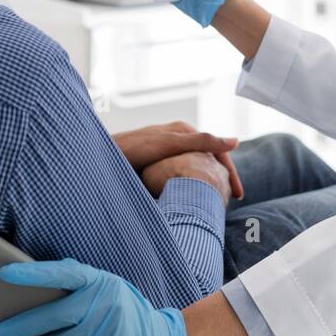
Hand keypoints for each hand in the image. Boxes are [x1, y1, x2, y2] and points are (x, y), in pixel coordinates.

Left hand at [0, 259, 186, 335]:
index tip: (5, 273)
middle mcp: (103, 302)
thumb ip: (80, 281)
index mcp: (98, 280)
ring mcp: (106, 329)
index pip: (61, 273)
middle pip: (55, 314)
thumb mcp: (107, 286)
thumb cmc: (124, 308)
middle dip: (22, 325)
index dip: (33, 273)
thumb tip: (41, 276)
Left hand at [112, 122, 242, 198]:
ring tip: (213, 204)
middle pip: (206, 160)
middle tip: (230, 203)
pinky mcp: (155, 163)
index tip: (237, 195)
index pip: (216, 150)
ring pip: (194, 168)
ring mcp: (166, 151)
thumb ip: (201, 142)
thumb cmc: (132, 149)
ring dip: (205, 184)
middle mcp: (176, 139)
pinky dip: (189, 186)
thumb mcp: (170, 144)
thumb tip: (235, 142)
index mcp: (183, 131)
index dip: (229, 173)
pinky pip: (179, 175)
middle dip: (219, 179)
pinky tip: (190, 200)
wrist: (97, 158)